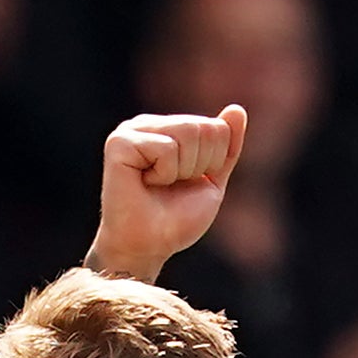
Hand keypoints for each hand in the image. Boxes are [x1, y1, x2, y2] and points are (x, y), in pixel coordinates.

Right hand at [87, 108, 246, 279]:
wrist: (148, 248)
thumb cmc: (175, 220)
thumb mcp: (211, 182)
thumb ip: (225, 147)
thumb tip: (237, 108)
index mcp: (169, 128)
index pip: (216, 128)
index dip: (212, 163)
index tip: (187, 183)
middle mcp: (149, 124)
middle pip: (202, 127)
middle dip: (198, 166)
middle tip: (172, 186)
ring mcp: (131, 130)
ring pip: (187, 132)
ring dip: (181, 170)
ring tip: (158, 184)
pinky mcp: (120, 143)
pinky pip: (166, 148)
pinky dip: (164, 174)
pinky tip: (145, 183)